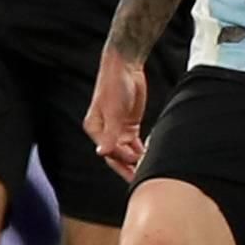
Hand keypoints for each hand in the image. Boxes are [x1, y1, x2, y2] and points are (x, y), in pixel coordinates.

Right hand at [86, 51, 148, 181]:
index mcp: (95, 128)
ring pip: (126, 151)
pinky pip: (134, 143)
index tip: (136, 164)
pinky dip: (141, 151)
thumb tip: (102, 153)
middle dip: (128, 166)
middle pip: (116, 155)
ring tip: (148, 170)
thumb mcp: (113, 110)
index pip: (108, 151)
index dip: (122, 160)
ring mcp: (117, 128)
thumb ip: (110, 134)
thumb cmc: (115, 85)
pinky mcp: (129, 125)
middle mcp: (104, 131)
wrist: (125, 66)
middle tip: (143, 178)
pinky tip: (150, 158)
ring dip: (136, 160)